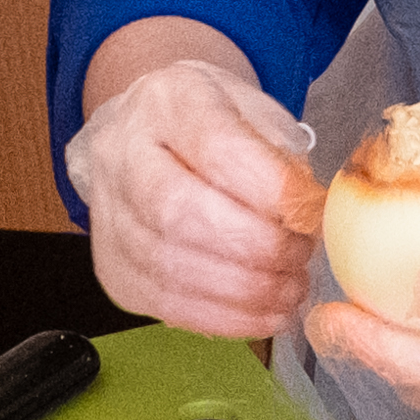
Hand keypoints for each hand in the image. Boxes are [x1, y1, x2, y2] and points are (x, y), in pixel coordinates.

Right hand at [71, 41, 325, 340]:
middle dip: (257, 247)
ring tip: (291, 287)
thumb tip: (312, 216)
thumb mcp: (255, 114)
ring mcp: (108, 216)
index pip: (215, 147)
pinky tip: (264, 312)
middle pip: (179, 213)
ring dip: (246, 289)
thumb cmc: (214, 126)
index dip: (272, 189)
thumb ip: (281, 158)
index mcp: (165, 101)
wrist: (156, 140)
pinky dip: (226, 318)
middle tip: (301, 255)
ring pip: (170, 267)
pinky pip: (166, 305)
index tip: (312, 212)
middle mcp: (120, 155)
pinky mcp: (113, 268)